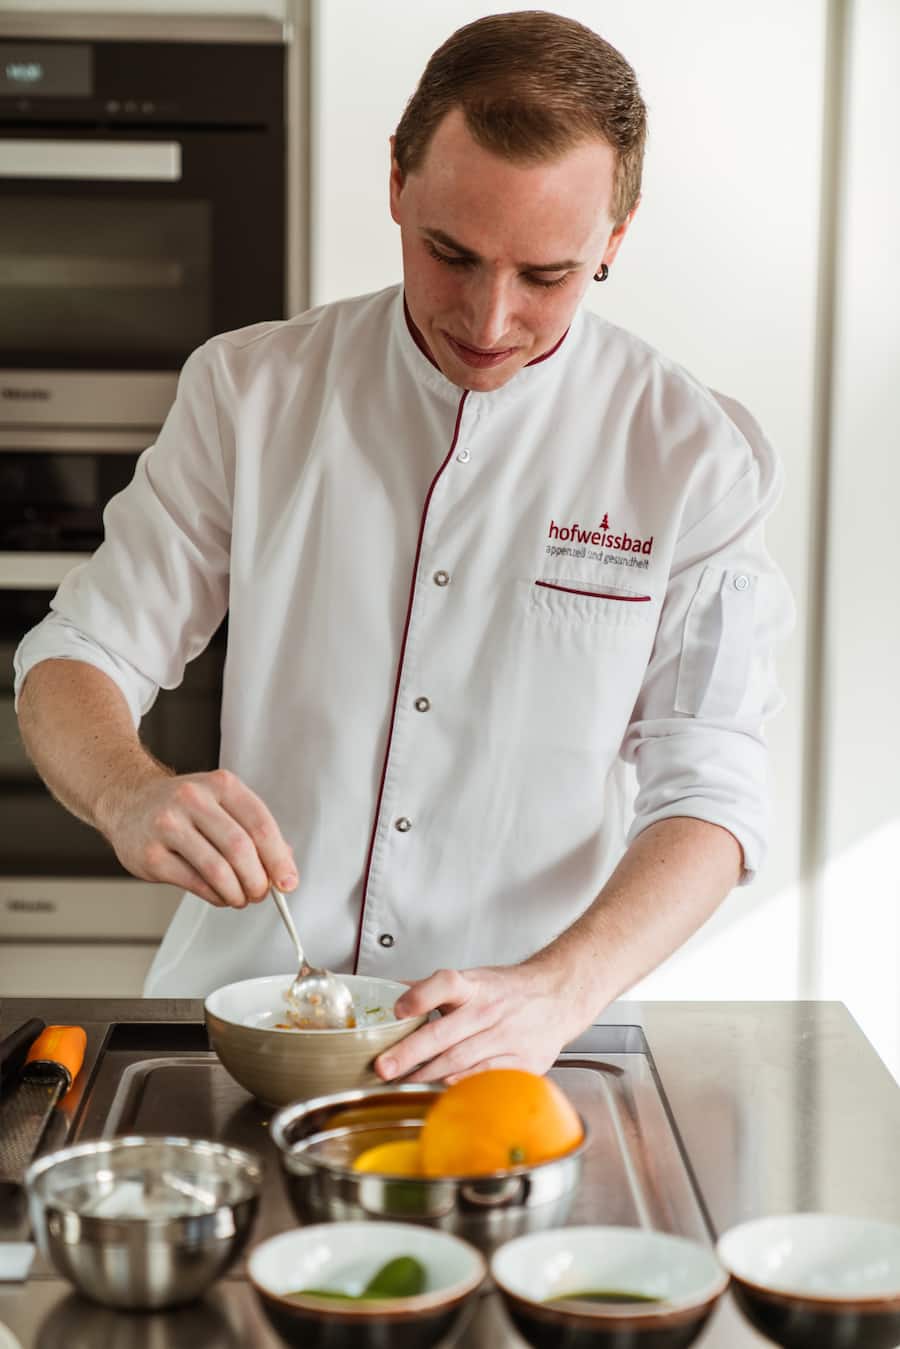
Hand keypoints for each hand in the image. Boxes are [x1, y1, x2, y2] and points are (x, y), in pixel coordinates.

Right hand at [98, 767, 296, 908]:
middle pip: (240, 849)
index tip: (288, 881)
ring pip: (217, 869)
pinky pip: (193, 883)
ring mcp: (168, 826)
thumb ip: (253, 830)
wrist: (129, 801)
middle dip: (258, 880)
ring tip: (241, 898)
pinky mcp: (150, 854)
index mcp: (220, 784)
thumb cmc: (183, 806)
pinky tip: (220, 895)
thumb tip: (283, 868)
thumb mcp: (221, 802)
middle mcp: (193, 799)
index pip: (260, 824)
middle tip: (262, 893)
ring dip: (237, 893)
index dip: (279, 858)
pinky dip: (215, 896)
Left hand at [373, 960, 584, 1083]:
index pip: (444, 983)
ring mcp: (507, 1037)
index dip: (420, 996)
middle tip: (383, 1067)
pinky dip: (460, 1086)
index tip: (398, 1010)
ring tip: (403, 1084)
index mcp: (474, 986)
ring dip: (427, 1076)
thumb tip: (388, 993)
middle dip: (409, 1053)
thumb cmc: (507, 990)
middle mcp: (489, 1010)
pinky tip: (441, 1091)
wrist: (557, 996)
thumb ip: (431, 989)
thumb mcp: (472, 979)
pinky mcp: (523, 1062)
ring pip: (460, 1062)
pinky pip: (484, 1079)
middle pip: (444, 1033)